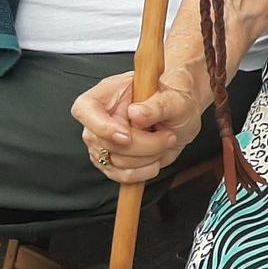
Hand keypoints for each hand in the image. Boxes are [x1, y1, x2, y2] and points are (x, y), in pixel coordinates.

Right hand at [71, 68, 204, 184]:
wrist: (183, 114)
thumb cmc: (175, 98)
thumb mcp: (174, 97)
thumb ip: (157, 105)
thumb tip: (135, 114)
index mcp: (108, 93)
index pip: (85, 109)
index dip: (101, 126)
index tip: (126, 136)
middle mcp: (100, 118)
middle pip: (103, 142)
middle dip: (142, 145)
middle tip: (168, 136)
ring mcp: (103, 142)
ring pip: (114, 162)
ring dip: (147, 158)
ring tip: (164, 142)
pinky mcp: (112, 161)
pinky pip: (120, 175)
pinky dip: (143, 172)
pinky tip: (157, 158)